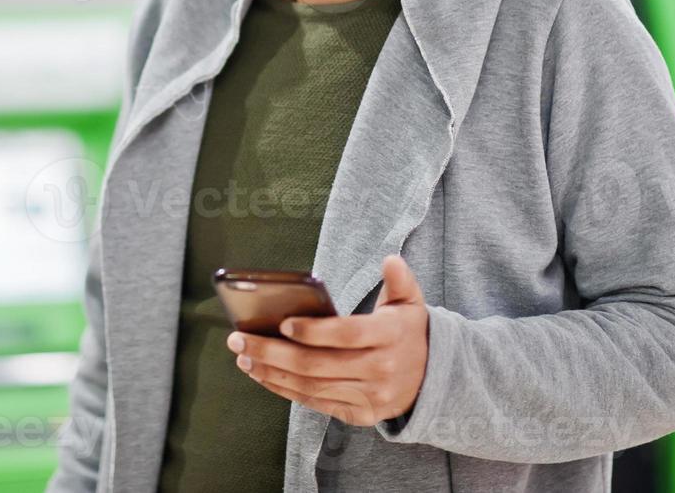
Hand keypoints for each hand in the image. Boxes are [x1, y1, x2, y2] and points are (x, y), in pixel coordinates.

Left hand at [225, 254, 428, 426]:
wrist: (435, 380)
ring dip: (271, 372)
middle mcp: (380, 370)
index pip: (347, 335)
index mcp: (390, 336)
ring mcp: (369, 396)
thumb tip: (391, 259)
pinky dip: (284, 390)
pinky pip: (315, 403)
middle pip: (318, 365)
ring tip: (243, 356)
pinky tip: (262, 375)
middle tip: (239, 339)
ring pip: (312, 387)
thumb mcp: (411, 303)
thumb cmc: (409, 332)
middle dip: (273, 352)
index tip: (282, 323)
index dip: (314, 331)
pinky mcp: (359, 414)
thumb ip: (400, 280)